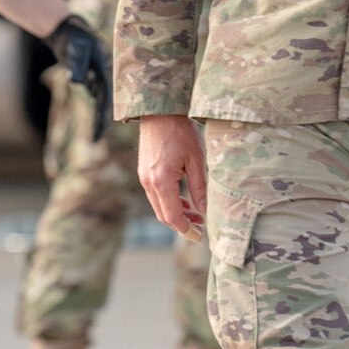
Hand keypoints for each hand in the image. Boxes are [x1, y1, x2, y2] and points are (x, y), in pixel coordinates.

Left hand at [47, 15, 110, 138]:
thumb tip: (77, 82)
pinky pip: (99, 98)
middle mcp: (106, 78)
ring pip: (104, 103)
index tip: (97, 134)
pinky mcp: (94, 79)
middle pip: (107, 105)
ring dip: (101, 118)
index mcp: (105, 73)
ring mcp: (101, 79)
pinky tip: (97, 121)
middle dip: (102, 123)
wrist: (73, 31)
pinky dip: (99, 110)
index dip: (102, 117)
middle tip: (95, 142)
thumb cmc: (75, 39)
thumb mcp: (76, 50)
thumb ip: (77, 64)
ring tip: (96, 137)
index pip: (105, 100)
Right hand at [138, 115, 206, 235]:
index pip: (172, 216)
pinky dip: (170, 203)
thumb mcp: (196, 160)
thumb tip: (205, 211)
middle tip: (200, 231)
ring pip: (159, 206)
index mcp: (161, 181)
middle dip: (181, 225)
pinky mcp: (144, 173)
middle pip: (163, 215)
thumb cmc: (181, 132)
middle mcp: (148, 182)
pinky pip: (156, 196)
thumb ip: (200, 188)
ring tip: (197, 216)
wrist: (159, 112)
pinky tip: (186, 203)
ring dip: (176, 214)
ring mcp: (144, 178)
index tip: (199, 236)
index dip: (186, 229)